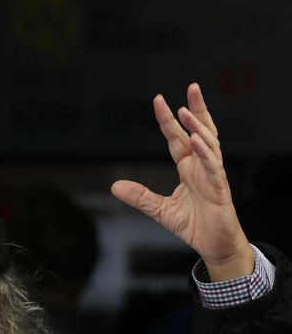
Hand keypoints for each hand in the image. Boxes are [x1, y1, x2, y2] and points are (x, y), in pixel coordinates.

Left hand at [111, 83, 253, 281]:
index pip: (176, 138)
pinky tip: (196, 139)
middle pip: (199, 131)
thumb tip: (115, 187)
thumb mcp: (160, 210)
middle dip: (195, 109)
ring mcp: (212, 175)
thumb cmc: (194, 225)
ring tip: (186, 110)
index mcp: (188, 168)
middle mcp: (202, 166)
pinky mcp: (220, 188)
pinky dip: (205, 152)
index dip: (168, 120)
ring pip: (208, 143)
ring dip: (197, 126)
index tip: (159, 100)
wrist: (213, 246)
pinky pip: (213, 165)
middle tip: (191, 87)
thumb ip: (140, 197)